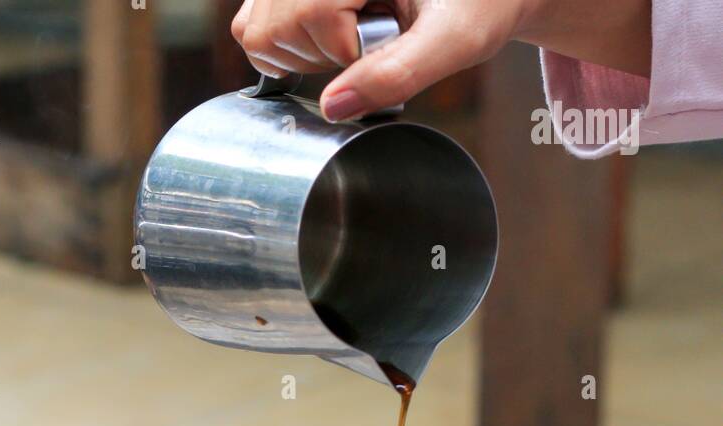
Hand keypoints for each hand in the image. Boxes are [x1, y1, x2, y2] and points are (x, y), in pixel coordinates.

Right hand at [231, 0, 650, 121]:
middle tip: (367, 39)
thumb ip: (397, 73)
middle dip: (317, 52)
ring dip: (302, 51)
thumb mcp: (454, 40)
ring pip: (254, 29)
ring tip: (353, 34)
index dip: (342, 48)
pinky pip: (253, 26)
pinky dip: (283, 47)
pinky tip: (328, 37)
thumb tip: (333, 108)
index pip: (310, 14)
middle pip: (269, 27)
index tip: (383, 40)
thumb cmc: (478, 4)